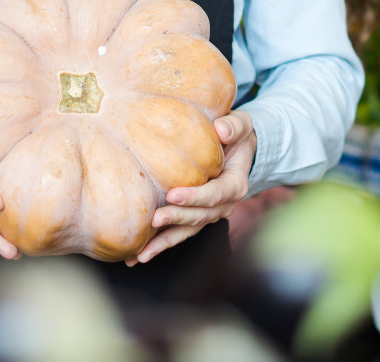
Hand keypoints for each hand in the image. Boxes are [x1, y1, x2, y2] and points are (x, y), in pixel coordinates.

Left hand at [127, 109, 255, 264]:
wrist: (237, 150)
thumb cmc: (235, 135)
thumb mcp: (240, 124)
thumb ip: (233, 126)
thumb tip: (221, 129)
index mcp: (234, 184)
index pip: (215, 194)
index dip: (195, 197)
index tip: (173, 195)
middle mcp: (224, 205)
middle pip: (199, 216)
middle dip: (176, 219)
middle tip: (155, 219)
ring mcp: (209, 215)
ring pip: (187, 231)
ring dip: (164, 243)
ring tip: (141, 253)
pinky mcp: (195, 218)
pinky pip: (178, 234)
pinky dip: (160, 245)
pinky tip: (139, 255)